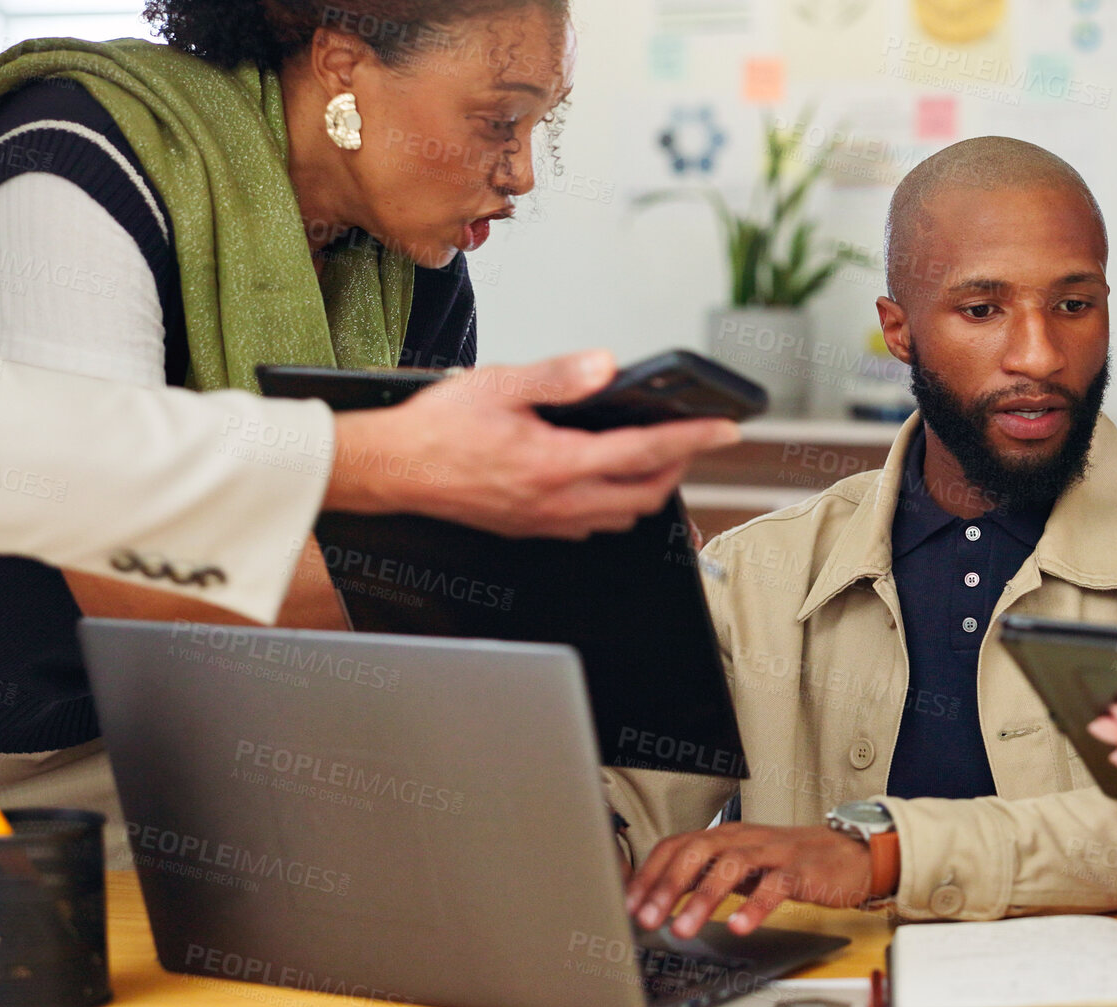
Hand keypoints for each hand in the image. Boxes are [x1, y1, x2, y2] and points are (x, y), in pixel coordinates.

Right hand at [325, 352, 741, 538]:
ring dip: (647, 489)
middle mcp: (557, 501)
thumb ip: (558, 376)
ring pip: (622, 516)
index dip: (694, 440)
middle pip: (646, 494)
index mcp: (556, 464)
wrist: (389, 470)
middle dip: (677, 468)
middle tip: (690, 439)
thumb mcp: (499, 384)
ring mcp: (545, 521)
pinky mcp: (531, 529)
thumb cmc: (434, 429)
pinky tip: (604, 478)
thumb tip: (605, 367)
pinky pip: (590, 525)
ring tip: (653, 456)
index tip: (727, 430)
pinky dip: (613, 504)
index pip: (645, 452)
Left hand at [624, 824, 873, 937]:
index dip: (650, 874)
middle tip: (648, 917)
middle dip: (668, 885)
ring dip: (704, 899)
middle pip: (699, 851)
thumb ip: (704, 875)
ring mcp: (774, 852)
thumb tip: (658, 896)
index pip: (677, 845)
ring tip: (683, 929)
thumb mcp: (740, 865)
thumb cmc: (789, 861)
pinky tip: (739, 926)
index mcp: (725, 836)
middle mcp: (745, 838)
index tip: (629, 904)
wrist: (848, 853)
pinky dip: (756, 906)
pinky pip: (776, 885)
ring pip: (733, 865)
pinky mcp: (802, 871)